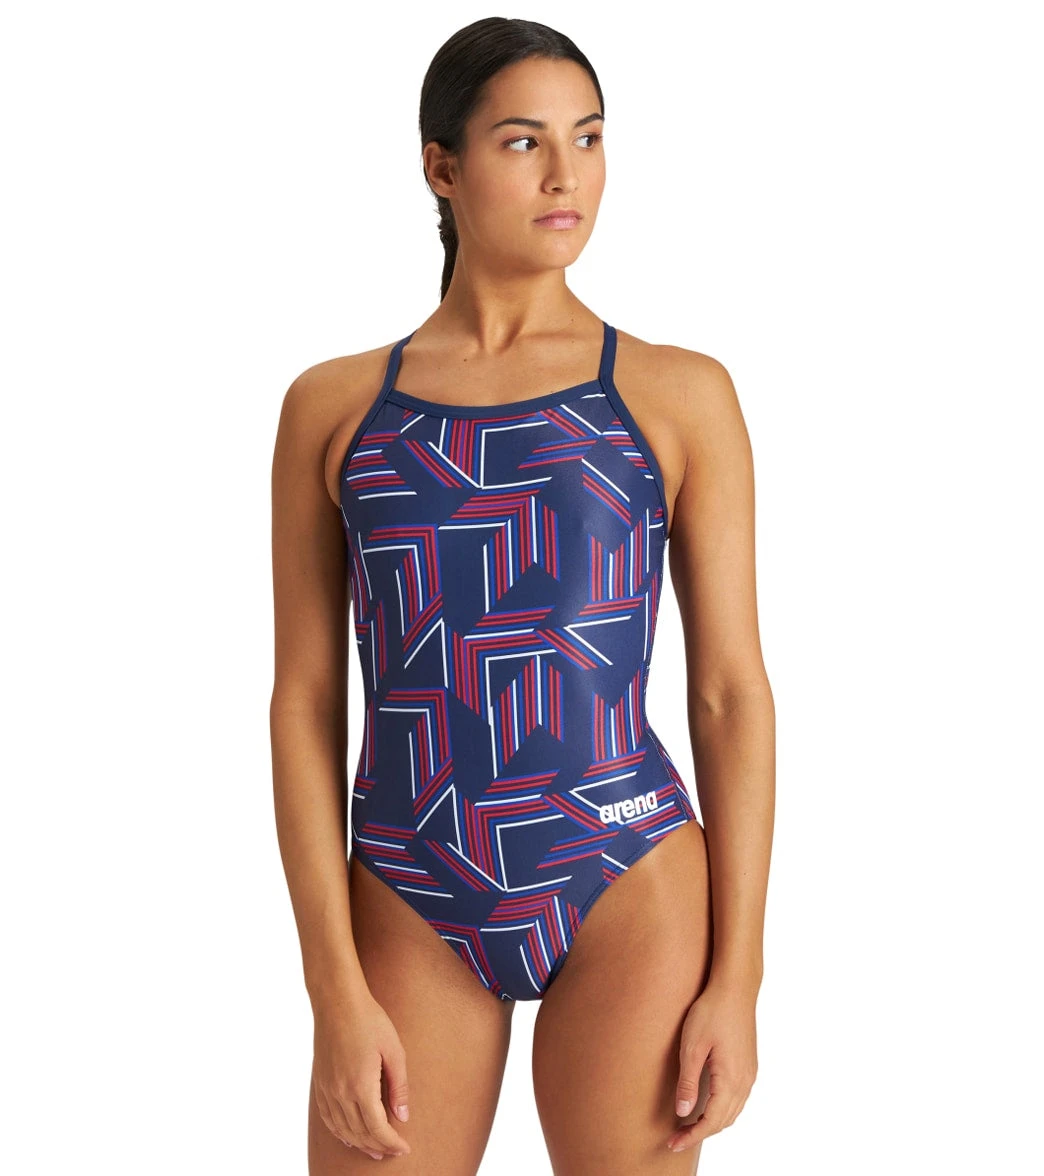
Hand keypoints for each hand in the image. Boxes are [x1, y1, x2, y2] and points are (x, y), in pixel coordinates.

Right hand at [311, 989, 411, 1159]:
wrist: (337, 1001)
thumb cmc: (369, 1021)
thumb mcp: (394, 1050)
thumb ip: (399, 1087)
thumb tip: (403, 1116)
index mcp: (361, 1086)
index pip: (377, 1128)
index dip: (391, 1143)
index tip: (404, 1149)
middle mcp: (340, 1093)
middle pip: (360, 1133)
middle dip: (378, 1147)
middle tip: (393, 1151)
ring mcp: (327, 1089)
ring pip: (342, 1130)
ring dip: (359, 1144)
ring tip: (375, 1150)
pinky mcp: (320, 1083)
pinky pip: (328, 1118)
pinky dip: (340, 1132)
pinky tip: (349, 1136)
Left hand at [667, 981, 757, 1153]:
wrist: (735, 988)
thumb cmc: (712, 1012)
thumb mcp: (693, 1046)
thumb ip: (689, 1082)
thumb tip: (683, 1113)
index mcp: (731, 1080)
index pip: (711, 1122)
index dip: (692, 1136)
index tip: (673, 1143)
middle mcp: (745, 1082)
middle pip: (723, 1121)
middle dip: (700, 1133)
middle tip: (676, 1138)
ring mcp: (749, 1074)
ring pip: (732, 1112)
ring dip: (712, 1123)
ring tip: (689, 1126)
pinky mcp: (748, 1066)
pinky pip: (737, 1099)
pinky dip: (721, 1110)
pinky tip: (707, 1106)